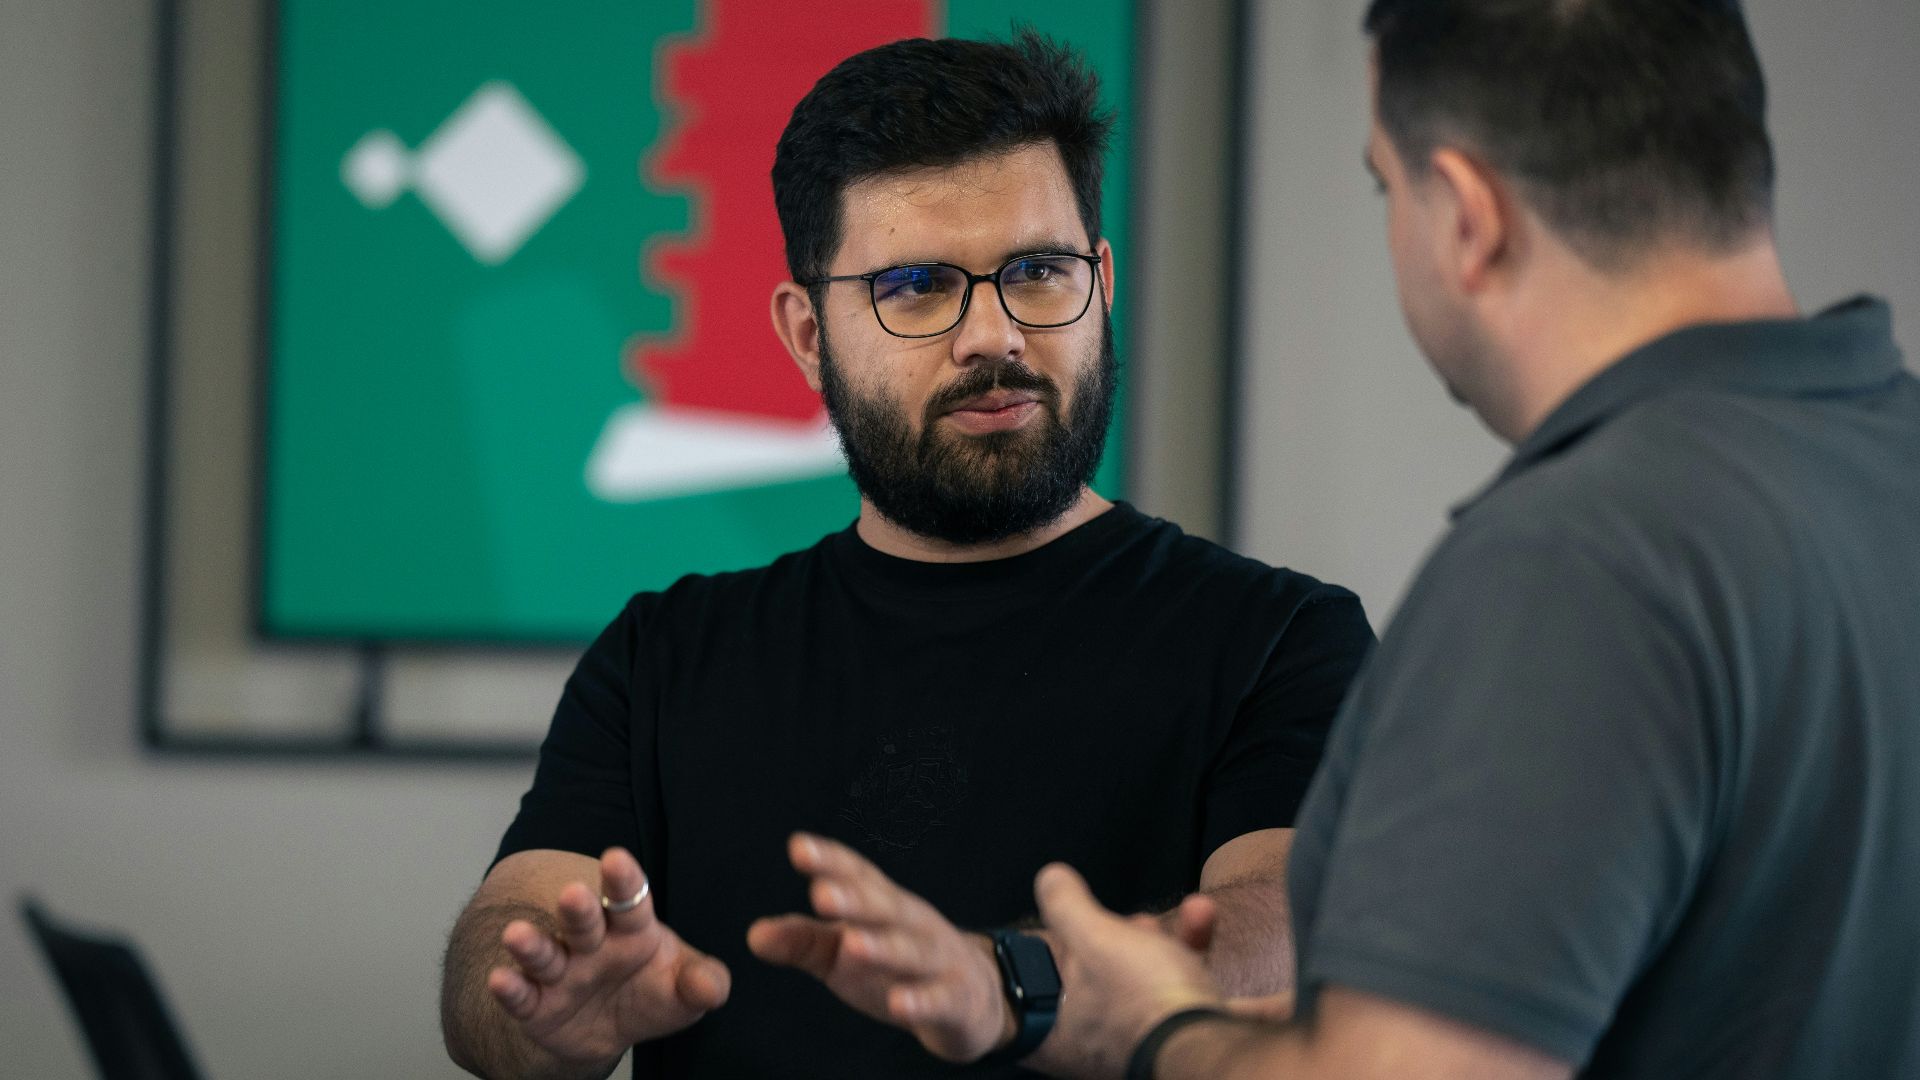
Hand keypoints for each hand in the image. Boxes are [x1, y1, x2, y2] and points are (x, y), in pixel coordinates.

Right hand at [487, 848, 731, 1067]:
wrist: (610, 1029)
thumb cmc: (651, 993)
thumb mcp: (683, 990)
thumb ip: (701, 984)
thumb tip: (711, 988)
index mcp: (631, 929)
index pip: (629, 900)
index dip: (623, 880)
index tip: (616, 858)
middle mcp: (590, 944)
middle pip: (583, 921)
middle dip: (578, 908)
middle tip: (574, 894)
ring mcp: (560, 972)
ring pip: (544, 954)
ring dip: (531, 944)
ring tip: (515, 934)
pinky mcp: (536, 1005)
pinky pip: (521, 996)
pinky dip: (509, 990)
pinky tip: (499, 979)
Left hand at [747, 832, 1013, 1062]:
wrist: (973, 998)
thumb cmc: (896, 965)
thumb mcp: (844, 953)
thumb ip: (804, 941)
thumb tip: (754, 935)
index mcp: (883, 906)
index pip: (857, 876)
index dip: (831, 861)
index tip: (799, 848)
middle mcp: (912, 924)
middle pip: (884, 908)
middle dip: (855, 900)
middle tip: (821, 894)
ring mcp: (938, 960)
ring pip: (911, 950)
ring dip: (884, 947)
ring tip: (853, 944)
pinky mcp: (955, 1000)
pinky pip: (939, 999)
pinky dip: (921, 1001)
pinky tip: (900, 1004)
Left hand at [1033, 863, 1222, 1079]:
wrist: (1212, 1045)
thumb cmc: (1141, 997)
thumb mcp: (1094, 938)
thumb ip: (1067, 906)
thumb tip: (1049, 878)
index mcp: (1065, 1029)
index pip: (1049, 986)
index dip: (1063, 950)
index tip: (1085, 927)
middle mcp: (1099, 1046)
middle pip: (1106, 980)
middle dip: (1132, 937)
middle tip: (1145, 923)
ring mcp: (1144, 1045)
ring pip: (1150, 983)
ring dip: (1175, 939)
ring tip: (1198, 911)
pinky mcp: (1186, 1040)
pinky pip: (1185, 995)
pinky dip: (1196, 959)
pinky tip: (1207, 922)